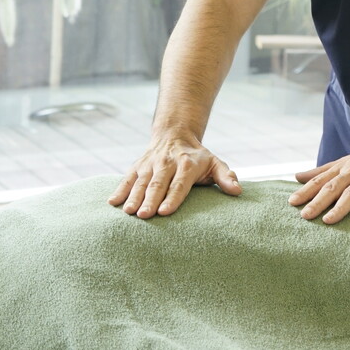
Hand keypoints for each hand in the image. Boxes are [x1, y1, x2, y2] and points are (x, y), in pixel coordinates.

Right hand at [109, 134, 241, 217]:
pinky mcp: (137, 166)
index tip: (165, 212)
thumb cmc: (197, 157)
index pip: (179, 184)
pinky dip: (119, 190)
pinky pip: (127, 178)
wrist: (175, 133)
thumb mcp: (214, 163)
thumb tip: (238, 191)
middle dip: (150, 200)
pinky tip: (112, 203)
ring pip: (140, 182)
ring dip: (133, 197)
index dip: (172, 198)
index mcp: (186, 165)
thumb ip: (225, 176)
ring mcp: (150, 164)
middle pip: (157, 184)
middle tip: (144, 216)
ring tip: (128, 212)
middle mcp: (166, 163)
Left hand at [289, 139, 349, 223]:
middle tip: (304, 216)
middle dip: (318, 201)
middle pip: (333, 187)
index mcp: (344, 167)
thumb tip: (297, 176)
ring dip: (340, 207)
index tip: (291, 202)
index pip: (321, 180)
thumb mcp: (346, 161)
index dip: (306, 191)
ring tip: (328, 220)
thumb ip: (322, 171)